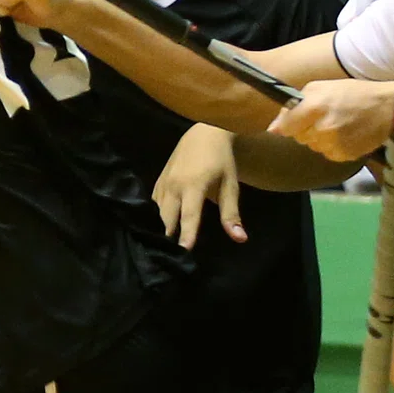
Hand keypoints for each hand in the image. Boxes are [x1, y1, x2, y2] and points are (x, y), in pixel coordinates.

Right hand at [153, 123, 243, 249]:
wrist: (204, 133)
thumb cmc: (221, 161)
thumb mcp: (230, 186)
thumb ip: (231, 214)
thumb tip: (240, 238)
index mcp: (194, 185)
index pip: (190, 215)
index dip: (186, 234)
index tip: (183, 252)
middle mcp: (175, 185)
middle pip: (167, 217)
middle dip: (168, 237)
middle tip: (170, 259)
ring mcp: (163, 182)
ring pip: (156, 212)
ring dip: (159, 230)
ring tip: (161, 250)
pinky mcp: (158, 181)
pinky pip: (153, 204)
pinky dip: (154, 219)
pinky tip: (156, 231)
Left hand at [270, 79, 393, 162]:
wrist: (387, 108)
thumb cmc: (353, 93)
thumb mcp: (321, 88)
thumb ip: (294, 106)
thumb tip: (274, 129)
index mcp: (314, 107)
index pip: (285, 127)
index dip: (288, 125)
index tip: (293, 122)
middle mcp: (321, 129)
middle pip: (299, 137)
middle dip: (307, 128)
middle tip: (325, 116)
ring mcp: (333, 145)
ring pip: (313, 147)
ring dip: (320, 138)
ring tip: (339, 124)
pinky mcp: (343, 156)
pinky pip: (328, 154)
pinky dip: (333, 147)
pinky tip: (346, 135)